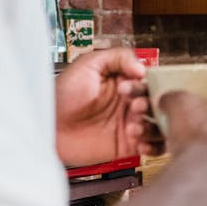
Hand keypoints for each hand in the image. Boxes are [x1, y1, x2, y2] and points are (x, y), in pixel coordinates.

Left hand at [55, 48, 158, 166]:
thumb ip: (118, 57)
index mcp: (126, 84)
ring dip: (153, 127)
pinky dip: (154, 146)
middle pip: (159, 104)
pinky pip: (154, 148)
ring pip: (161, 126)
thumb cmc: (61, 95)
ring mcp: (131, 126)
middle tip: (134, 108)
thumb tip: (143, 68)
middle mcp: (131, 104)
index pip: (151, 82)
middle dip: (150, 106)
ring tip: (133, 127)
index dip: (144, 85)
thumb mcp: (88, 64)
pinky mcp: (128, 147)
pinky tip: (140, 143)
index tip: (127, 88)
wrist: (46, 127)